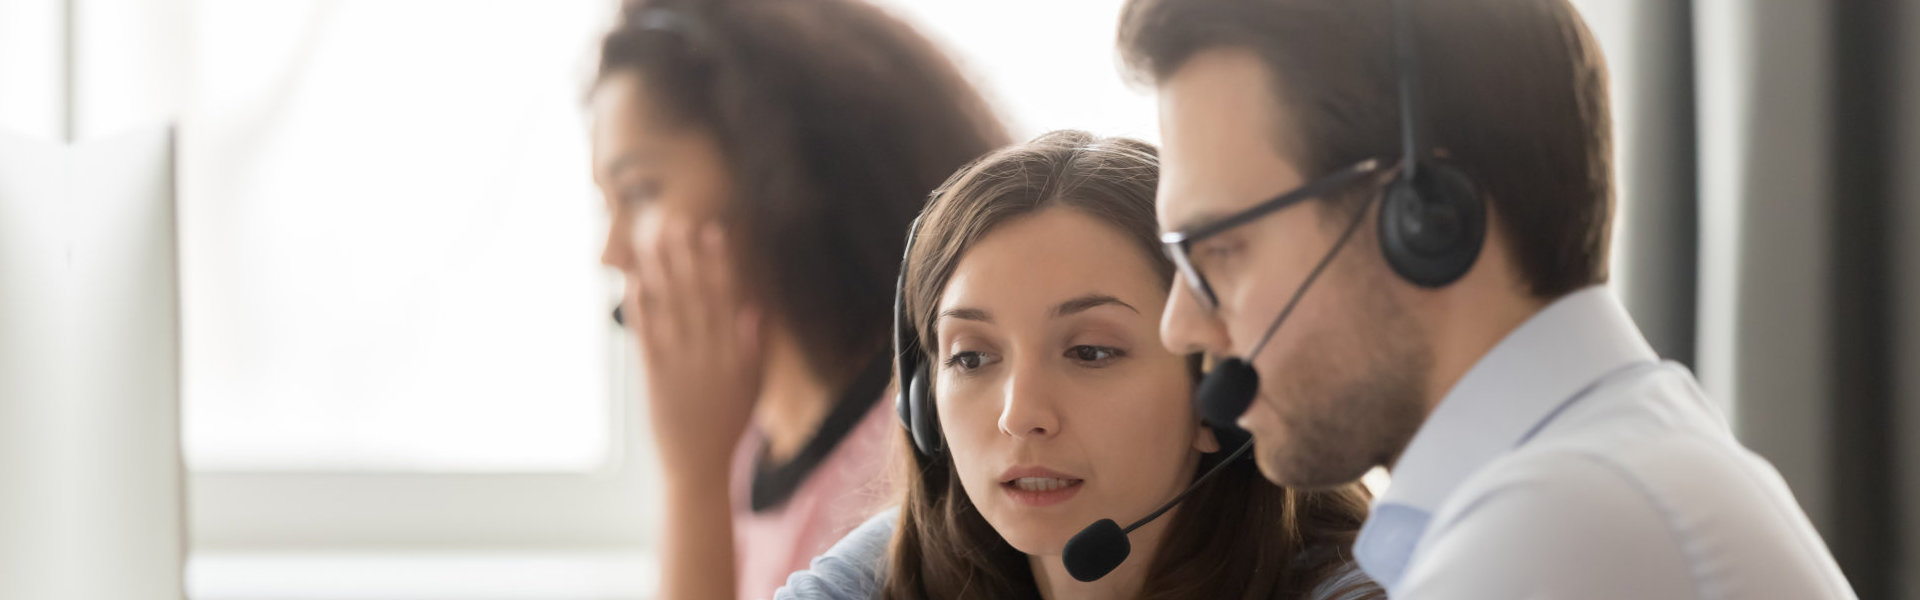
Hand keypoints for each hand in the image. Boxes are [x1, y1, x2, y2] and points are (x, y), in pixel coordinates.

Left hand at [625, 220, 763, 483]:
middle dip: (686, 256)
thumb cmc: (729, 427)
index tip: (713, 232)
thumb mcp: (752, 388)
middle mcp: (707, 352)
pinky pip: (647, 333)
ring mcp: (680, 363)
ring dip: (661, 271)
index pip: (725, 297)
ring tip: (653, 241)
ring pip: (670, 308)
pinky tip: (635, 282)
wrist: (699, 465)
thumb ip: (753, 348)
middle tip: (677, 221)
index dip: (719, 262)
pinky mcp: (654, 376)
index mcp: (733, 352)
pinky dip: (641, 306)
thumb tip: (753, 310)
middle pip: (695, 294)